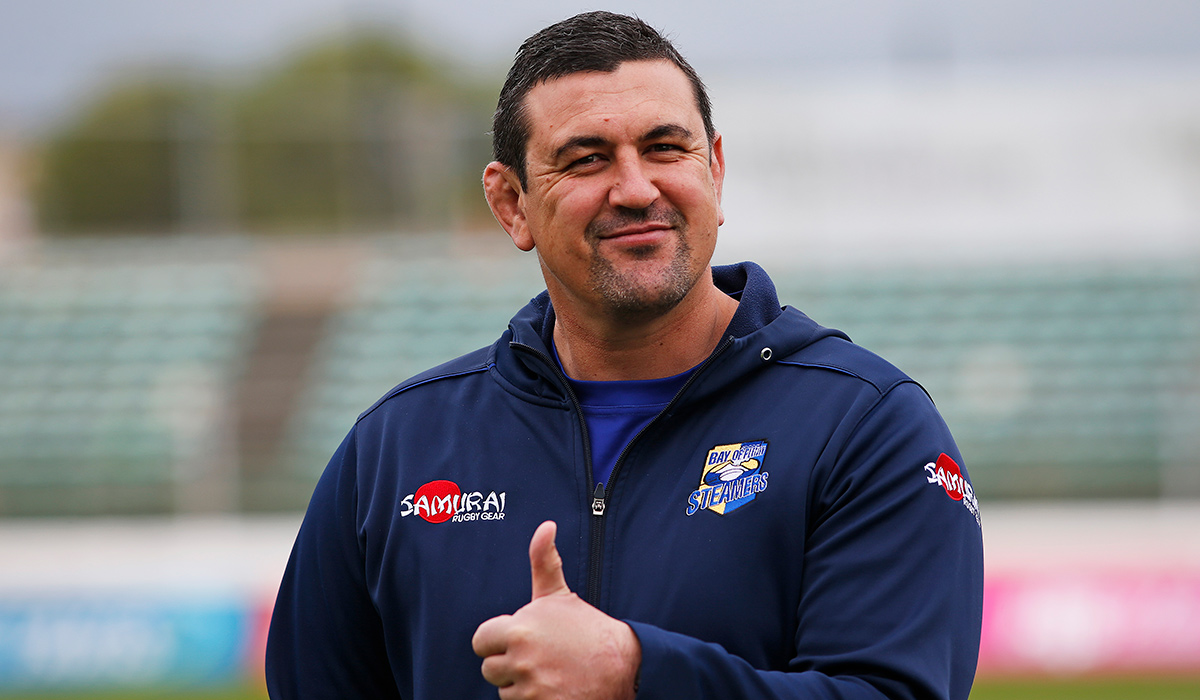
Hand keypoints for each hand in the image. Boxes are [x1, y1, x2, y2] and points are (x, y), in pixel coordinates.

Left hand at [472, 521, 640, 698]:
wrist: (622, 667)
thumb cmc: (587, 630)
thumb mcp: (560, 595)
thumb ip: (543, 561)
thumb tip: (545, 526)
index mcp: (520, 628)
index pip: (480, 640)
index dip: (497, 640)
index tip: (518, 640)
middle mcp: (521, 659)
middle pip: (489, 668)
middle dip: (508, 664)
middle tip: (537, 658)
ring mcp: (530, 687)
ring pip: (503, 690)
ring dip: (521, 685)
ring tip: (549, 672)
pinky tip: (553, 688)